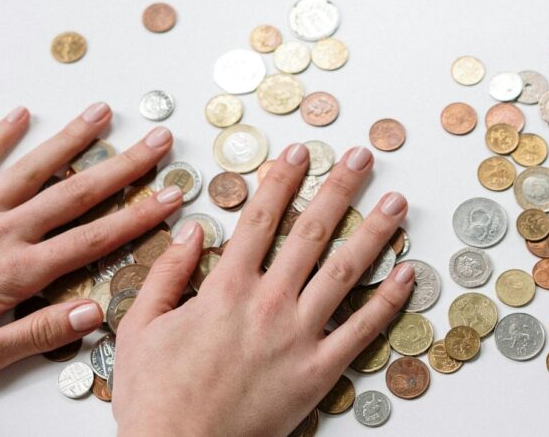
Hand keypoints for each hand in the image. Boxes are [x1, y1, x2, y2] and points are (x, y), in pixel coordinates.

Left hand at [0, 103, 182, 387]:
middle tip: (159, 141)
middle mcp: (4, 232)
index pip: (94, 239)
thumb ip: (39, 333)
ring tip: (103, 112)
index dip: (139, 216)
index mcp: (19, 272)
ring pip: (34, 169)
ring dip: (72, 139)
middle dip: (124, 166)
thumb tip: (93, 313)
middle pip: (77, 193)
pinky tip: (20, 113)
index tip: (173, 195)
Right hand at [112, 144, 413, 436]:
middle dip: (340, 188)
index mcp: (226, 288)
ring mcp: (299, 336)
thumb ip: (166, 275)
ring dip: (376, 232)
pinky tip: (408, 274)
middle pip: (313, 231)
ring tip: (397, 203)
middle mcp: (269, 303)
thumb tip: (191, 230)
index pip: (262, 218)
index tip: (300, 152)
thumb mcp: (140, 328)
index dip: (283, 179)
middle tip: (362, 157)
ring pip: (346, 271)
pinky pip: (363, 330)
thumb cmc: (155, 396)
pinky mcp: (319, 371)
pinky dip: (388, 300)